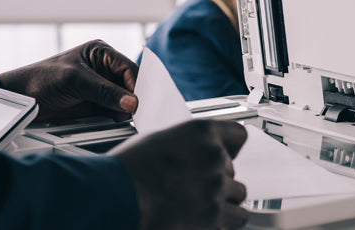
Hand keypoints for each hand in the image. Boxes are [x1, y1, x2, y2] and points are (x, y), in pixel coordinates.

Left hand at [0, 39, 137, 120]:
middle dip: (133, 99)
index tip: (140, 102)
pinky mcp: (96, 104)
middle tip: (137, 114)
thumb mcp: (75, 81)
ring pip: (124, 100)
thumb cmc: (41, 80)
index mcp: (101, 53)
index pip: (129, 69)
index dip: (137, 86)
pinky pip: (114, 111)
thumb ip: (105, 91)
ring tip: (126, 119)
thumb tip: (132, 103)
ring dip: (125, 110)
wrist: (19, 99)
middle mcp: (104, 69)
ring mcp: (100, 88)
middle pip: (130, 85)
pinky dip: (117, 118)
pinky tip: (117, 122)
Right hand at [112, 120, 248, 229]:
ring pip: (238, 195)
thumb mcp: (158, 140)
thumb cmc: (125, 171)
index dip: (230, 148)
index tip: (227, 156)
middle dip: (216, 179)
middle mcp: (214, 157)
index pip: (238, 135)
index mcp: (202, 133)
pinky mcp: (214, 217)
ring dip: (223, 201)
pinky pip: (236, 220)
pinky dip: (223, 222)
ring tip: (200, 205)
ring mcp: (216, 188)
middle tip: (193, 187)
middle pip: (232, 169)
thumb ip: (186, 145)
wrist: (115, 200)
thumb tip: (192, 153)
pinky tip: (206, 220)